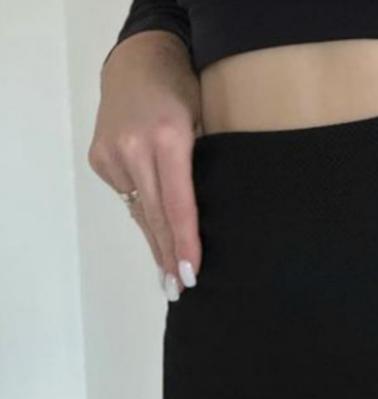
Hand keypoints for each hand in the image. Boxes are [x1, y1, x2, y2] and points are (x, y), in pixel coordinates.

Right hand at [88, 31, 202, 300]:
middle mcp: (134, 148)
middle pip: (154, 216)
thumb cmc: (189, 91)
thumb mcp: (207, 124)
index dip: (186, 244)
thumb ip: (204, 170)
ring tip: (168, 278)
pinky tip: (157, 240)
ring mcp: (111, 153)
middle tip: (178, 291)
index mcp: (168, 139)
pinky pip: (129, 197)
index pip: (178, 205)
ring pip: (140, 211)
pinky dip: (144, 217)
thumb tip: (211, 222)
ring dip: (156, 244)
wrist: (140, 59)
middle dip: (169, 257)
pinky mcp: (99, 157)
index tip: (191, 275)